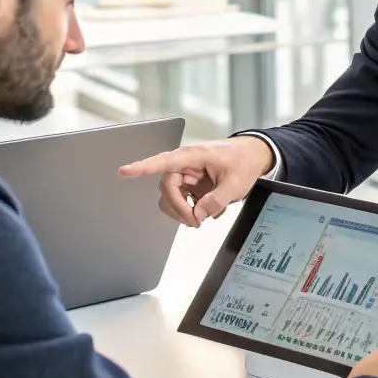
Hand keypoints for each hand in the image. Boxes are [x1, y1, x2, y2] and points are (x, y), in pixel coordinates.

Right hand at [119, 136, 274, 226]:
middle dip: (178, 208)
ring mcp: (187, 175)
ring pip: (170, 197)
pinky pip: (180, 200)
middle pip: (167, 188)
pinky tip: (206, 211)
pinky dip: (190, 210)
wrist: (253, 156)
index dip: (142, 167)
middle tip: (195, 222)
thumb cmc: (243, 161)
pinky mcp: (190, 184)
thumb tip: (198, 214)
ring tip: (200, 219)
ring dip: (181, 211)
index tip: (125, 171)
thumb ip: (216, 201)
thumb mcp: (235, 184)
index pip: (163, 162)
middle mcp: (185, 164)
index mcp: (193, 156)